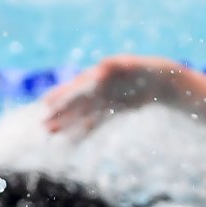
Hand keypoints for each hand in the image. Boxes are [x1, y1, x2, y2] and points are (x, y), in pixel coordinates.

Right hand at [44, 55, 183, 136]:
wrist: (161, 81)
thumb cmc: (147, 72)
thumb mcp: (132, 68)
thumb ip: (116, 67)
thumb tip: (103, 65)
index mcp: (99, 77)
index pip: (75, 89)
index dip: (61, 98)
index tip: (45, 105)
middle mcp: (99, 88)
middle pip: (75, 103)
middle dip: (60, 114)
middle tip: (44, 126)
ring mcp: (104, 100)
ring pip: (82, 114)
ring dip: (68, 123)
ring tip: (52, 133)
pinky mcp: (112, 110)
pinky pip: (95, 122)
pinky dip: (84, 131)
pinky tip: (73, 141)